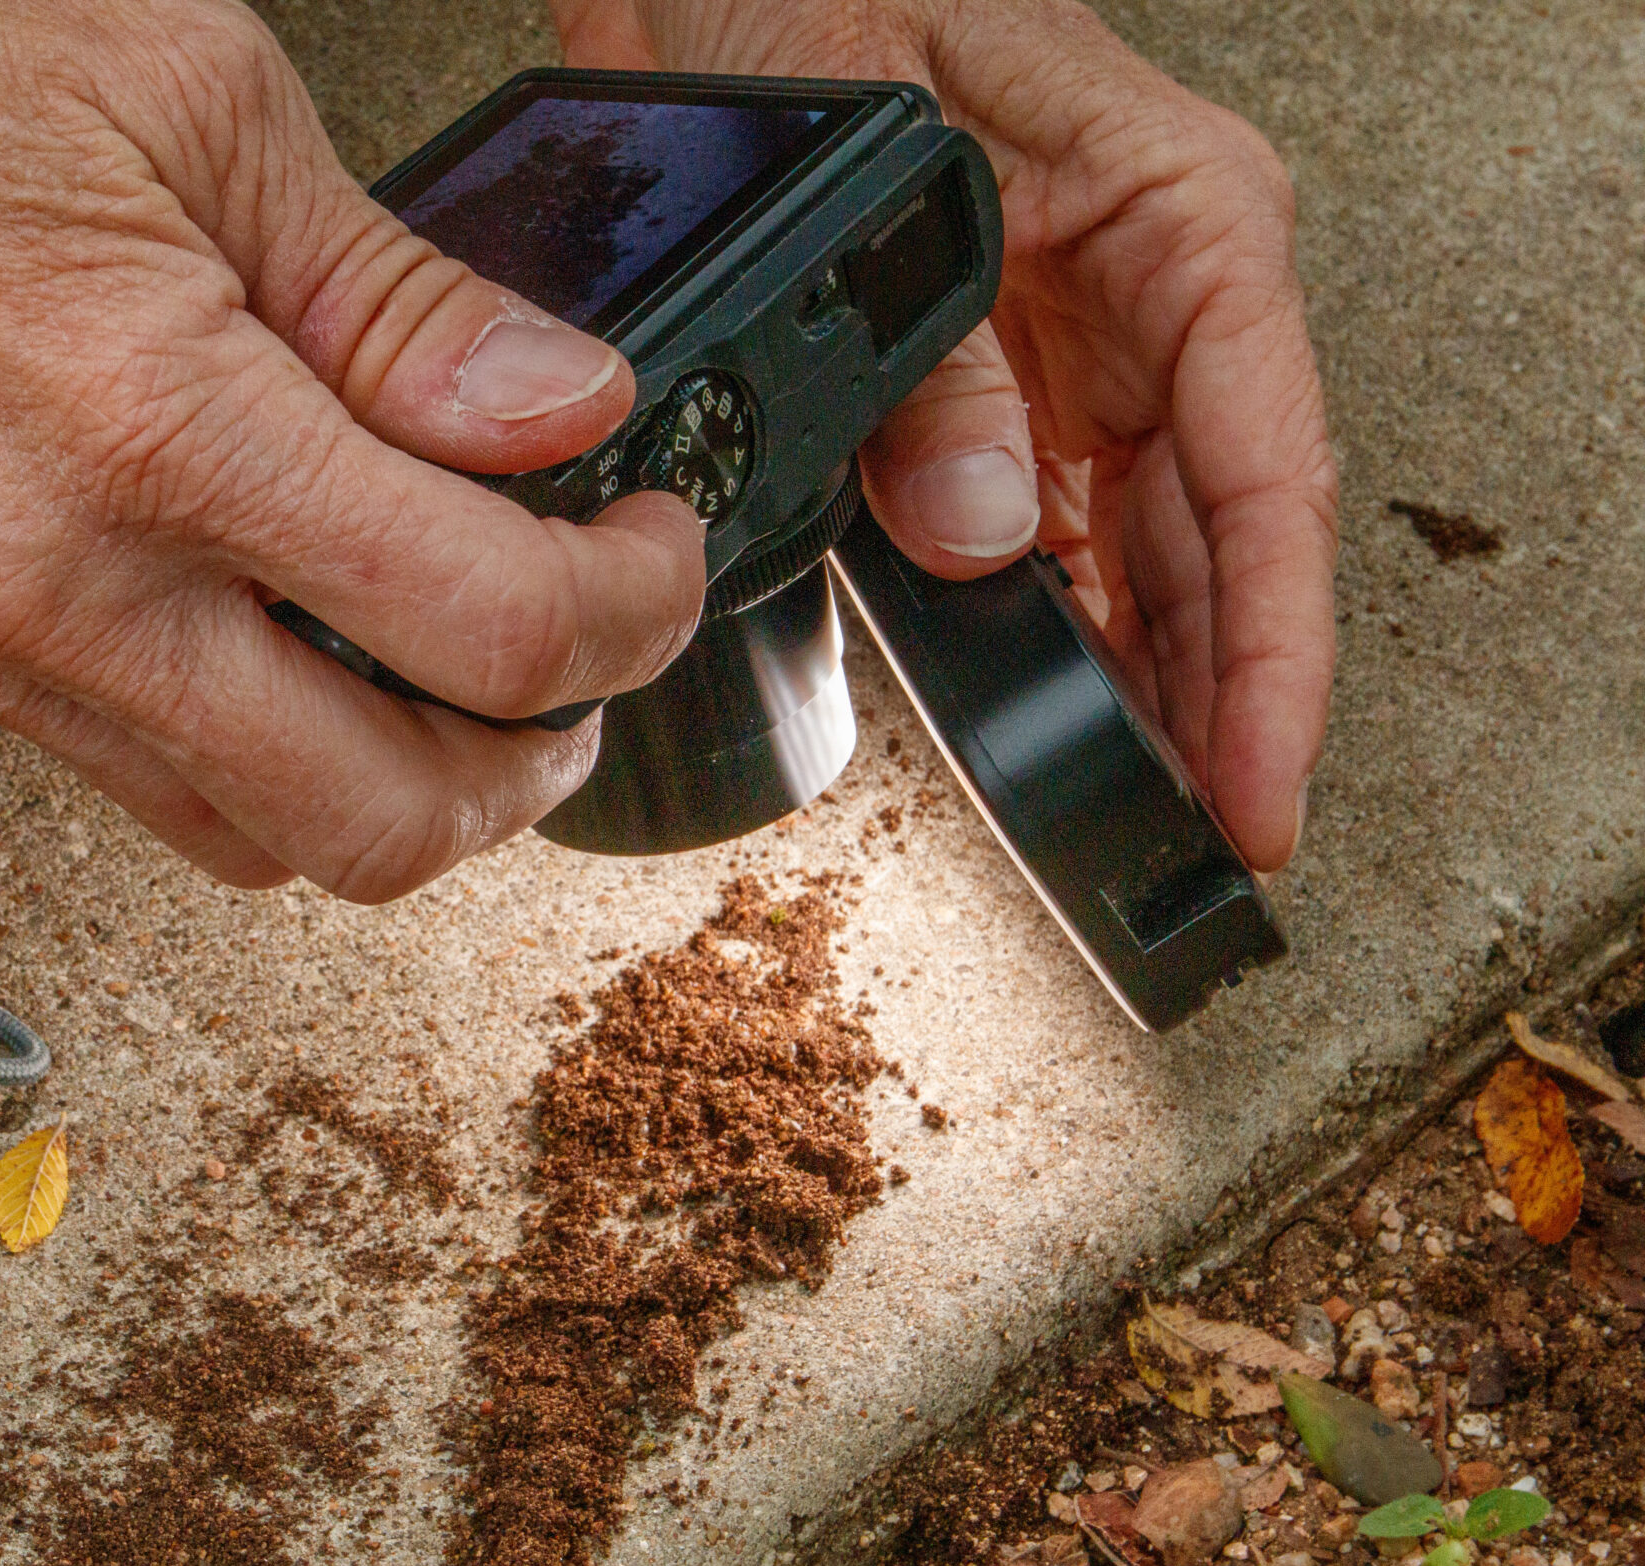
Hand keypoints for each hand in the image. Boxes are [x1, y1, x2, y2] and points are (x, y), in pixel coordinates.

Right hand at [0, 0, 708, 900]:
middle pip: (379, 822)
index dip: (626, 611)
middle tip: (577, 655)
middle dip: (528, 762)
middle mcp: (64, 583)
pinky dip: (263, 759)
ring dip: (396, 790)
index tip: (648, 547)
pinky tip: (299, 648)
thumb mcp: (211, 109)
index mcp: (157, 426)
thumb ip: (403, 303)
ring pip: (258, 843)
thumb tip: (563, 415)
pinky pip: (143, 786)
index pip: (479, 628)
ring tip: (450, 673)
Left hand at [557, 0, 1337, 871]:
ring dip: (1139, 675)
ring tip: (1129, 804)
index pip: (1263, 468)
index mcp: (1178, 217)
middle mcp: (1147, 292)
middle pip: (1217, 537)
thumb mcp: (878, 145)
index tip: (1256, 778)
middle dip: (1217, 696)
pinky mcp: (989, 380)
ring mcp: (1072, 343)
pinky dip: (1044, 621)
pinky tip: (1039, 699)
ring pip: (1138, 550)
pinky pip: (1040, 527)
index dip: (1270, 647)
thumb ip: (940, 349)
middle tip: (1191, 838)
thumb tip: (984, 534)